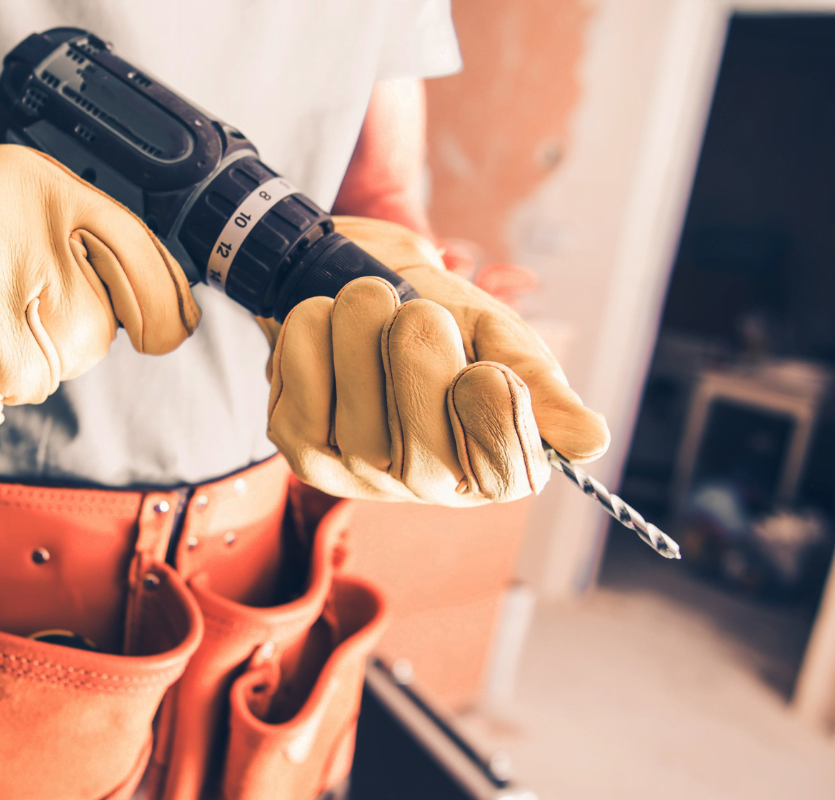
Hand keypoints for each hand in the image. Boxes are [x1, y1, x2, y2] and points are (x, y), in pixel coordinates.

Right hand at [0, 110, 199, 442]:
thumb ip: (75, 236)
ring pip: (32, 382)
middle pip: (85, 339)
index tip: (165, 333)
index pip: (138, 256)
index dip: (162, 305)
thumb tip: (155, 307)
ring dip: (0, 378)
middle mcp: (15, 235)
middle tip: (2, 326)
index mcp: (42, 191)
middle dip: (51, 350)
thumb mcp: (11, 194)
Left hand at [265, 217, 608, 504]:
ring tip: (368, 297)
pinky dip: (311, 339)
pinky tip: (323, 319)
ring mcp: (356, 475)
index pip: (508, 477)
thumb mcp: (494, 335)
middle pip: (425, 457)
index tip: (485, 368)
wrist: (352, 273)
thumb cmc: (434, 314)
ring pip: (359, 428)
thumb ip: (537, 382)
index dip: (497, 422)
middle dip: (420, 363)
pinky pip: (301, 398)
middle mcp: (424, 484)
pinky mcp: (298, 449)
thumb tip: (590, 439)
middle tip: (419, 311)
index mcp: (490, 461)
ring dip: (361, 337)